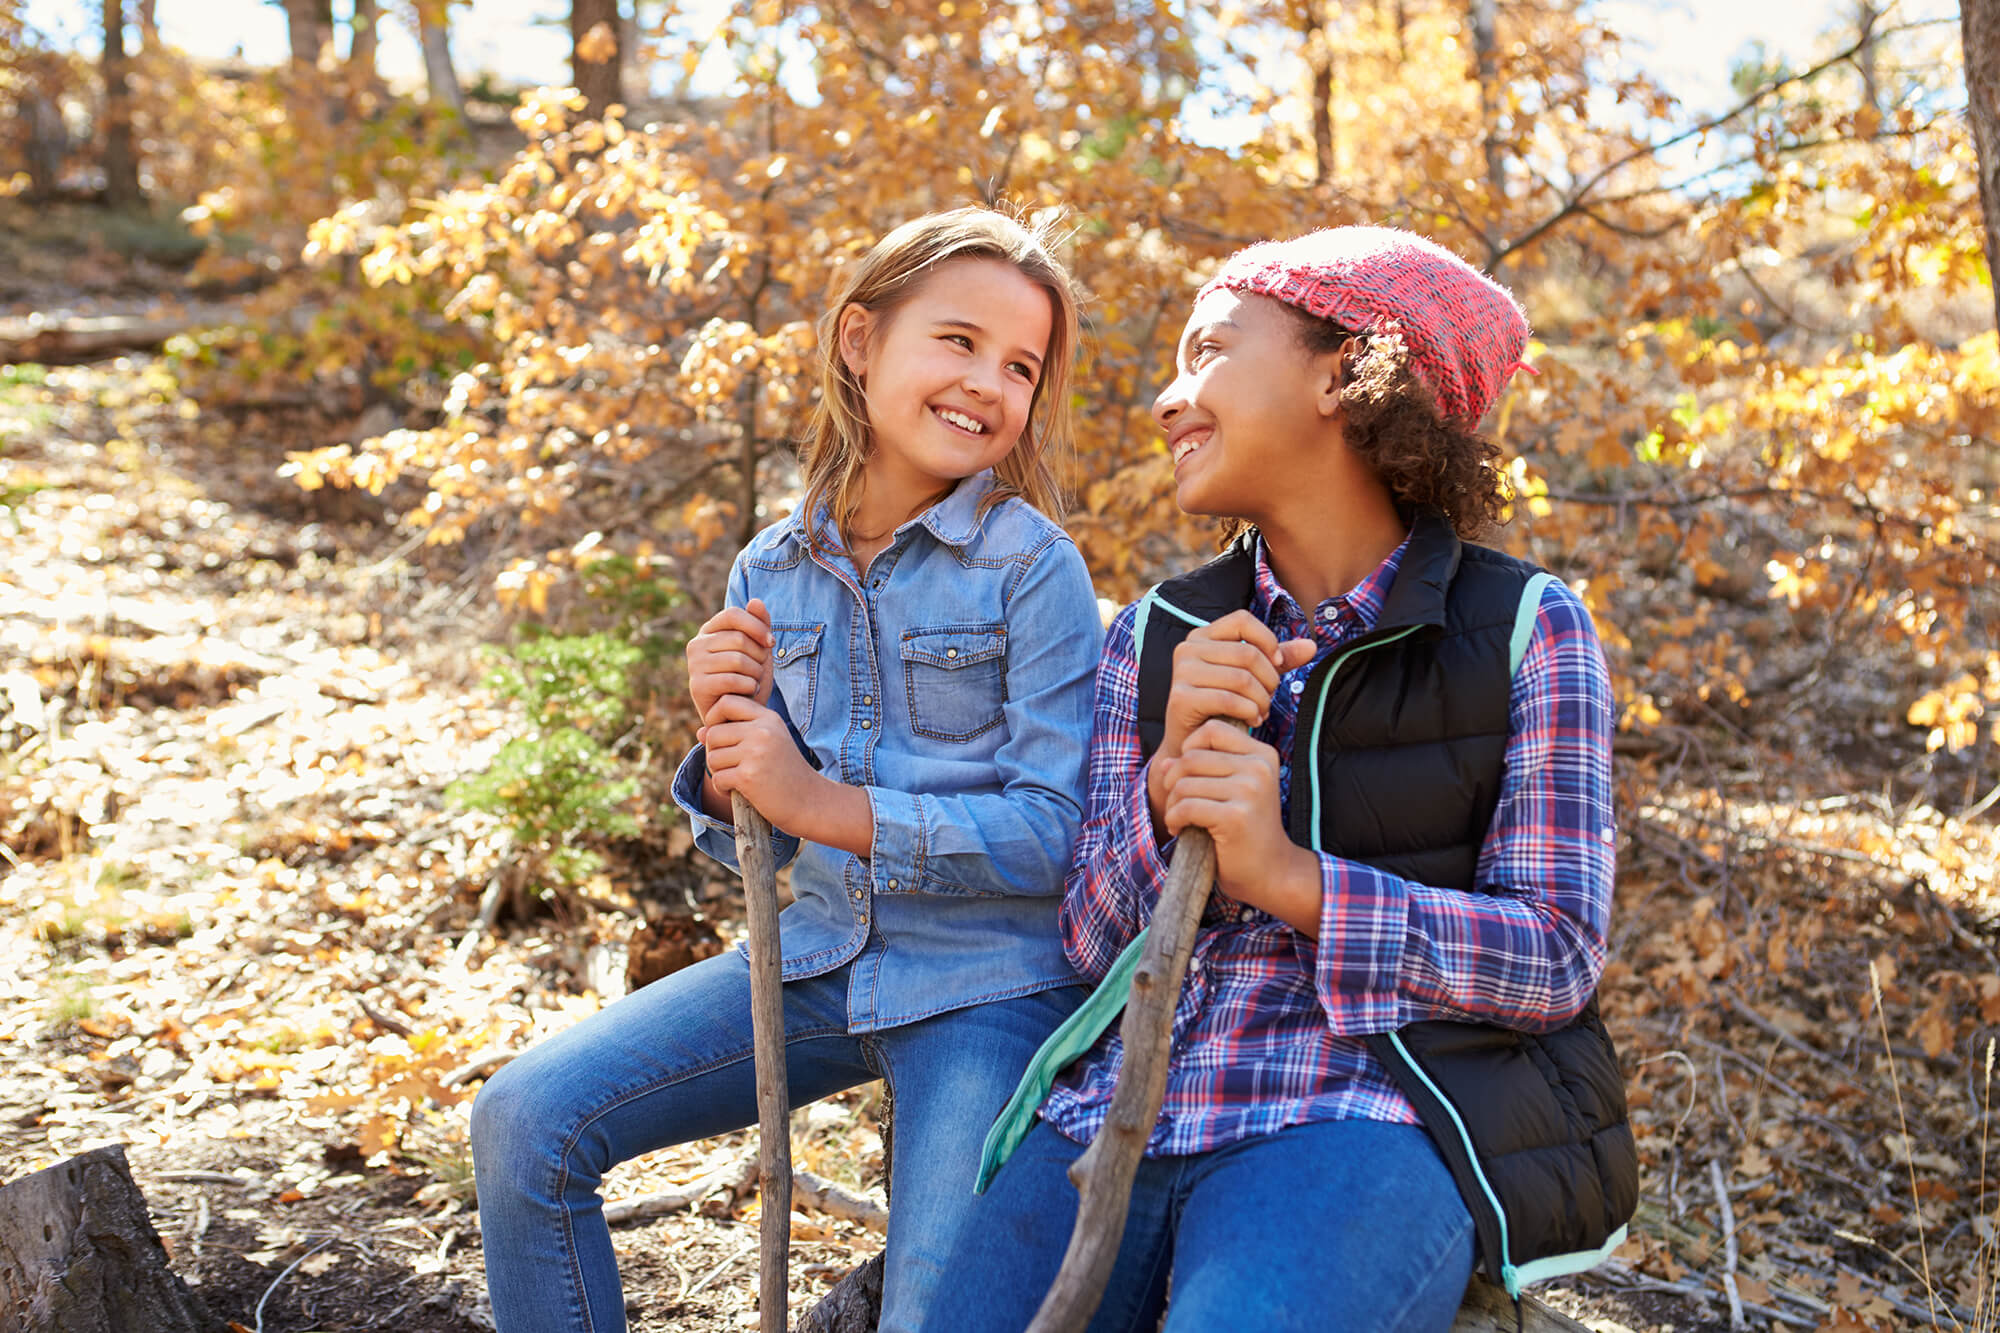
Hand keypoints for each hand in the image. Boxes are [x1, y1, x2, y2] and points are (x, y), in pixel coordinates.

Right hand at [688, 598, 772, 724]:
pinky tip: (749, 693)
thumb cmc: (749, 679)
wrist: (741, 715)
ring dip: (755, 674)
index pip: (733, 614)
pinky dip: (749, 687)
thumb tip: (756, 601)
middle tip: (760, 671)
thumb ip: (759, 624)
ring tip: (754, 682)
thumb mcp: (759, 649)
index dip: (756, 626)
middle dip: (759, 656)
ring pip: (737, 660)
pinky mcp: (697, 686)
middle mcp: (696, 644)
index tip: (771, 642)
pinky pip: (732, 680)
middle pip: (738, 639)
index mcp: (709, 631)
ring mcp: (694, 665)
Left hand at [700, 692, 822, 831]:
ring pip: (712, 757)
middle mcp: (763, 731)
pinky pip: (717, 778)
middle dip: (715, 752)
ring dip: (719, 772)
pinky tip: (739, 791)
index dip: (715, 716)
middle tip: (732, 766)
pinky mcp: (749, 776)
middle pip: (713, 733)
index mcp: (768, 718)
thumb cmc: (786, 772)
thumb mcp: (766, 744)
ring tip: (738, 779)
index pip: (727, 701)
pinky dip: (723, 789)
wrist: (810, 801)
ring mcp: (756, 753)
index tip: (722, 736)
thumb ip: (735, 733)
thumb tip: (700, 732)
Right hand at [1148, 610, 1313, 825]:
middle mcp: (1188, 648)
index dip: (1267, 639)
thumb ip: (1279, 660)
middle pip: (1247, 653)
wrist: (1194, 742)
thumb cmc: (1223, 707)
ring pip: (1241, 678)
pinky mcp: (1181, 697)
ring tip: (1262, 712)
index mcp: (1203, 636)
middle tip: (1270, 699)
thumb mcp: (1253, 678)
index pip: (1243, 620)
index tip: (1278, 663)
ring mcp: (1182, 672)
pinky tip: (1253, 720)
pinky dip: (1249, 712)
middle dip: (1269, 680)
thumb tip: (1312, 645)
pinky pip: (1229, 700)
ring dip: (1262, 700)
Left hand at [1158, 719, 1320, 931]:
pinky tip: (1180, 829)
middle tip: (1178, 804)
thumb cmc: (1246, 830)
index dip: (1190, 748)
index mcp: (1263, 755)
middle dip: (1173, 781)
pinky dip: (1174, 819)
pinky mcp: (1235, 816)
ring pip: (1184, 783)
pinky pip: (1186, 807)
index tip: (1189, 775)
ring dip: (1173, 804)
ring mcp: (1249, 791)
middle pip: (1192, 757)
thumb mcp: (1230, 790)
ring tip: (1181, 819)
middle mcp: (1259, 768)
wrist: (1271, 871)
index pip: (1212, 730)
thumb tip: (1164, 763)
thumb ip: (1201, 770)